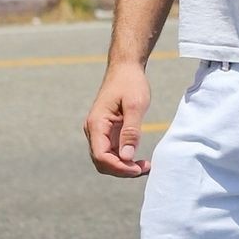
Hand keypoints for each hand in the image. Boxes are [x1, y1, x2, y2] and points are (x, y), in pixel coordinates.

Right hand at [83, 60, 151, 178]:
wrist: (125, 69)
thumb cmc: (131, 83)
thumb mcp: (136, 105)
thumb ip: (131, 131)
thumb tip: (126, 156)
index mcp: (96, 124)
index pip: (101, 156)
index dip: (119, 167)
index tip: (138, 169)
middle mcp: (93, 130)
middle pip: (102, 162)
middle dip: (122, 170)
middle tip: (145, 168)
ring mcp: (99, 132)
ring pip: (106, 160)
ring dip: (123, 167)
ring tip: (145, 166)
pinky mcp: (107, 132)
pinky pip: (112, 152)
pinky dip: (124, 159)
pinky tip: (139, 160)